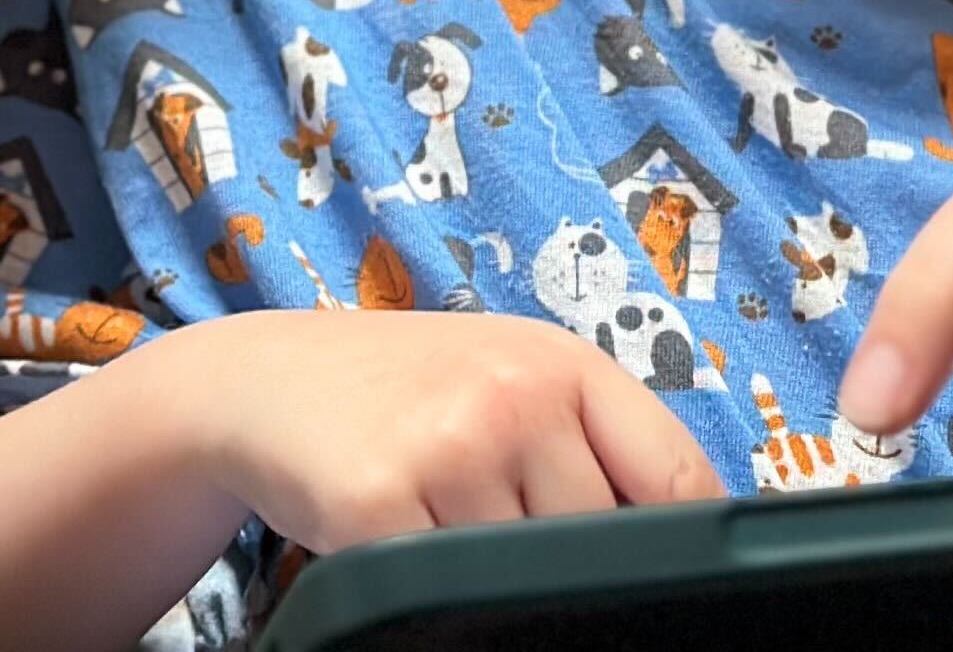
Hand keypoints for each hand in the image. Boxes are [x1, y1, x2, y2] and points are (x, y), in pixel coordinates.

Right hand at [195, 307, 723, 544]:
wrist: (269, 377)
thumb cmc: (409, 384)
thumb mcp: (515, 376)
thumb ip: (595, 441)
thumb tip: (674, 536)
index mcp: (566, 364)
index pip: (676, 477)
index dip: (683, 541)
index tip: (666, 573)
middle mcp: (515, 396)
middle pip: (598, 540)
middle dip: (560, 553)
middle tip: (501, 518)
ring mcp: (448, 447)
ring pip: (518, 573)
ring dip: (483, 567)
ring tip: (443, 513)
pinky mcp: (378, 504)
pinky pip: (439, 588)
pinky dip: (424, 582)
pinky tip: (399, 533)